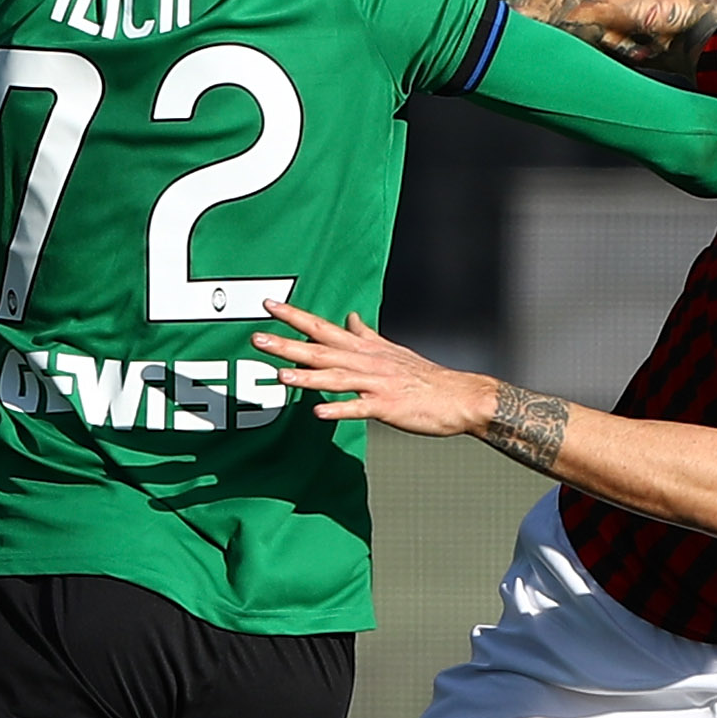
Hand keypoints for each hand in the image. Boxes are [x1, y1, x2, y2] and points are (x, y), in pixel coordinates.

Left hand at [252, 301, 496, 436]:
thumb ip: (366, 335)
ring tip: (279, 375)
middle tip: (257, 338)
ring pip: (336, 377)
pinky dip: (339, 409)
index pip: (324, 327)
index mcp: (365, 349)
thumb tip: (350, 318)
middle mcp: (367, 362)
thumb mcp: (392, 351)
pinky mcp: (387, 407)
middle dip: (289, 344)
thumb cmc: (424, 377)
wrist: (459, 396)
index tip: (269, 305)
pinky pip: (359, 408)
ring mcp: (377, 384)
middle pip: (322, 350)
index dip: (296, 316)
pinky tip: (318, 412)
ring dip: (307, 377)